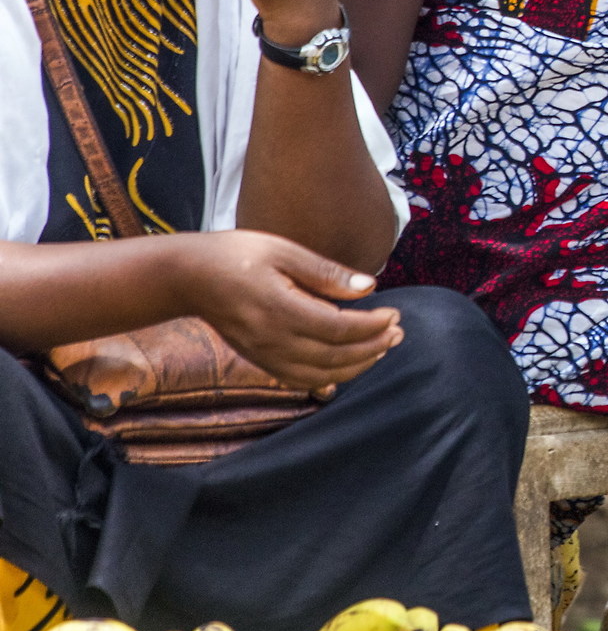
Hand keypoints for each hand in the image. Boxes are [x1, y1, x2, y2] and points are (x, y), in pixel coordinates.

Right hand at [169, 230, 402, 392]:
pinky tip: (348, 363)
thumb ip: (326, 273)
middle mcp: (272, 340)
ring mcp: (264, 354)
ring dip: (357, 366)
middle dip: (373, 347)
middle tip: (398, 332)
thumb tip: (369, 288)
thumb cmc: (236, 255)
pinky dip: (330, 376)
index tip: (395, 314)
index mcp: (280, 310)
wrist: (187, 277)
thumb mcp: (283, 251)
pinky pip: (300, 379)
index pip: (340, 328)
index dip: (373, 326)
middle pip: (335, 357)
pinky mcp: (259, 359)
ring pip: (321, 375)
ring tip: (382, 347)